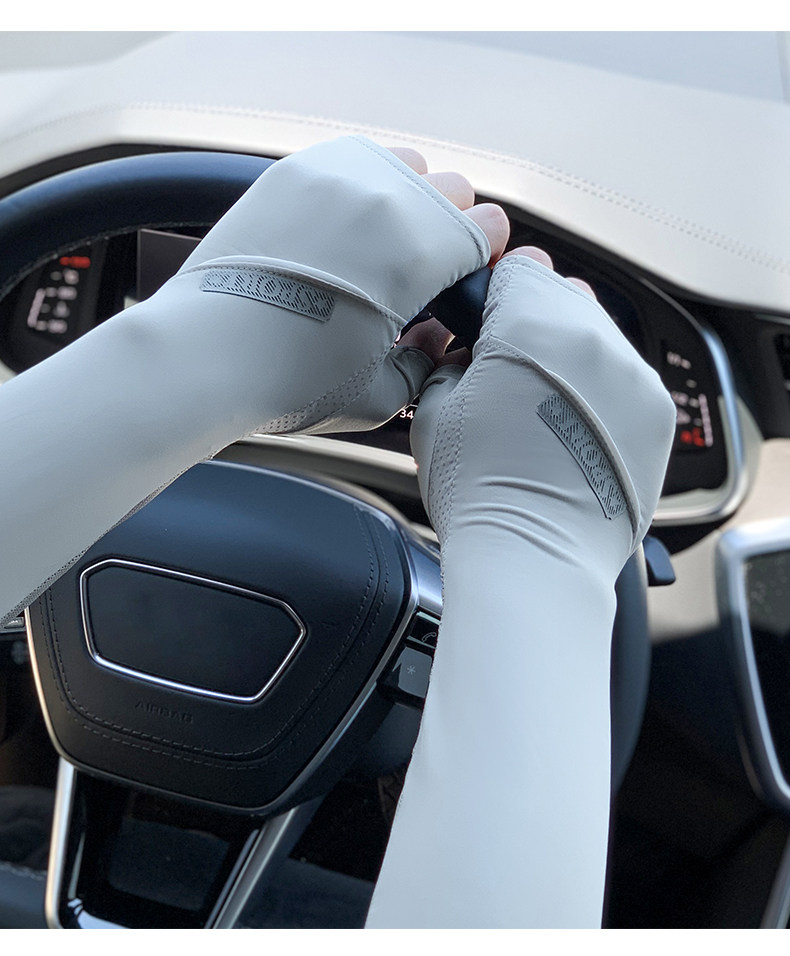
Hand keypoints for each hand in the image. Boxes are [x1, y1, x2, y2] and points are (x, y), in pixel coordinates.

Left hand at [165, 136, 509, 435]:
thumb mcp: (380, 395)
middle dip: (450, 226)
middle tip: (422, 268)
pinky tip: (339, 228)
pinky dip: (359, 185)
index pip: (489, 225)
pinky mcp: (292, 172)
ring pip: (404, 163)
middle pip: (452, 188)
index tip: (463, 280)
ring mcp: (337, 176)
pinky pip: (351, 159)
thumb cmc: (290, 382)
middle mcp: (386, 198)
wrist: (206, 355)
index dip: (483, 258)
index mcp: (421, 250)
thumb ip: (427, 361)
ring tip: (380, 242)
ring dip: (407, 197)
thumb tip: (437, 339)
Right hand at [410, 245, 675, 567]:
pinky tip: (574, 428)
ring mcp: (633, 377)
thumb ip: (453, 358)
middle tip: (510, 368)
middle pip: (566, 296)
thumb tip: (470, 350)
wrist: (533, 554)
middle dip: (536, 321)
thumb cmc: (480, 489)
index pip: (522, 269)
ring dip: (572, 355)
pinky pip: (627, 377)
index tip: (490, 320)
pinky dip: (602, 391)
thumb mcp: (433, 407)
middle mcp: (594, 339)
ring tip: (543, 406)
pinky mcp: (657, 414)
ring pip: (601, 336)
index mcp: (533, 326)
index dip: (498, 294)